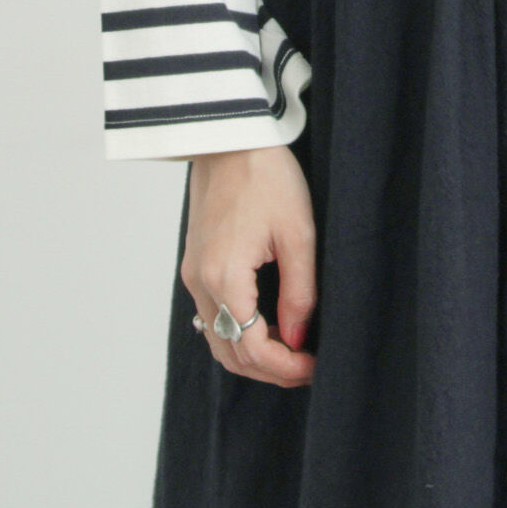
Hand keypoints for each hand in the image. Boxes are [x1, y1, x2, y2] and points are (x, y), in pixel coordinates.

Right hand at [181, 144, 316, 387]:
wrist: (230, 138)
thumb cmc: (267, 176)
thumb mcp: (298, 234)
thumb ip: (299, 293)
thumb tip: (297, 340)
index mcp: (224, 277)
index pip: (250, 348)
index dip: (284, 368)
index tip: (314, 367)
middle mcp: (199, 282)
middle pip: (229, 353)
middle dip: (269, 369)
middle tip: (306, 369)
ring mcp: (192, 274)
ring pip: (217, 338)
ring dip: (252, 354)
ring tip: (292, 353)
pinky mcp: (194, 264)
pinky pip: (213, 315)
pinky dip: (238, 332)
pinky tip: (269, 326)